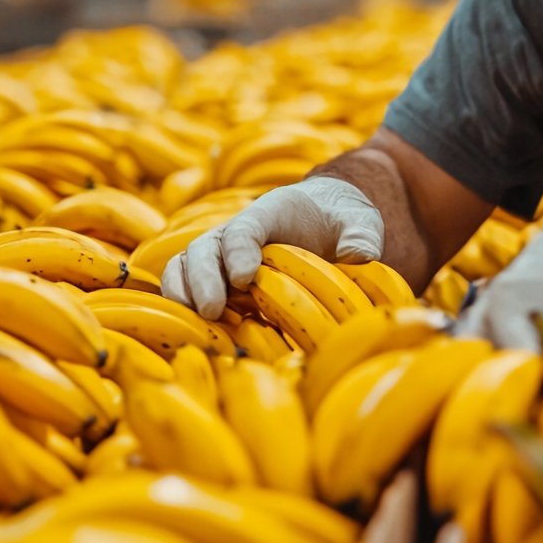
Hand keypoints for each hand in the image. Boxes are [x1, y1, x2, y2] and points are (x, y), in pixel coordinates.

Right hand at [162, 176, 383, 318]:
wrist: (320, 218)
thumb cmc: (339, 222)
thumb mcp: (359, 222)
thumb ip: (360, 235)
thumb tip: (359, 256)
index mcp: (271, 213)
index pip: (245, 228)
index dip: (240, 251)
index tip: (245, 277)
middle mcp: (235, 232)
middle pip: (204, 248)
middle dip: (203, 279)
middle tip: (213, 310)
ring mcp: (220, 255)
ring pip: (184, 266)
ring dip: (184, 294)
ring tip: (199, 322)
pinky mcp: (214, 278)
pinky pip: (184, 286)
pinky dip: (183, 305)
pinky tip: (197, 330)